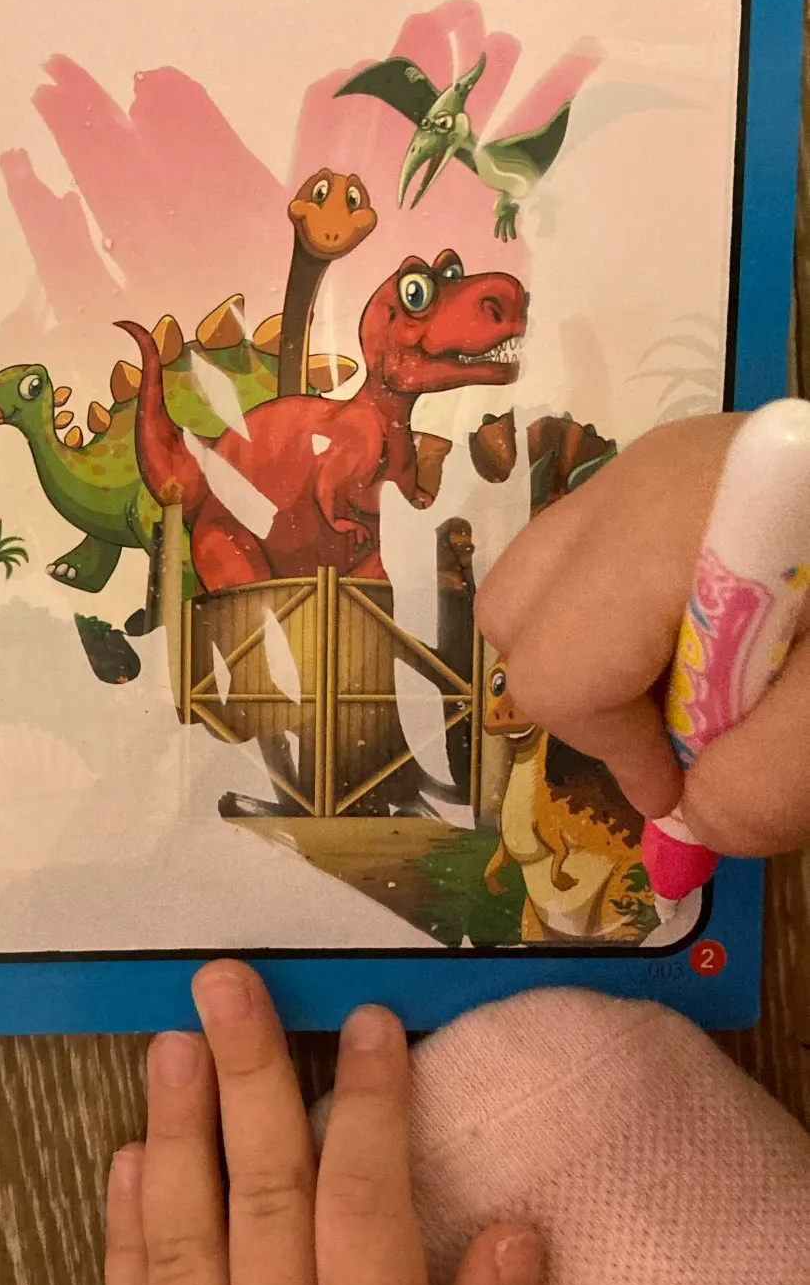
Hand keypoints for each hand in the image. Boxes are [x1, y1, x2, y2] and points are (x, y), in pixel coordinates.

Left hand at [105, 960, 547, 1284]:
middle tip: (227, 983)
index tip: (368, 1020)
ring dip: (178, 1136)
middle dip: (249, 1082)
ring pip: (185, 1244)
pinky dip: (128, 1237)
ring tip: (172, 1042)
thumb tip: (517, 1234)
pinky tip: (127, 1161)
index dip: (370, 1112)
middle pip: (264, 1202)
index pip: (367, 1213)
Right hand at [476, 412, 809, 854]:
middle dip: (589, 698)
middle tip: (698, 726)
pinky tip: (733, 625)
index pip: (554, 672)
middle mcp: (630, 481)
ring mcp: (649, 462)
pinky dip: (636, 613)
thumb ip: (765, 785)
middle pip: (519, 617)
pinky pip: (598, 554)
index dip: (620, 754)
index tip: (699, 781)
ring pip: (547, 583)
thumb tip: (691, 822)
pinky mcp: (680, 464)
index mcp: (660, 531)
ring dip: (610, 656)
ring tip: (717, 676)